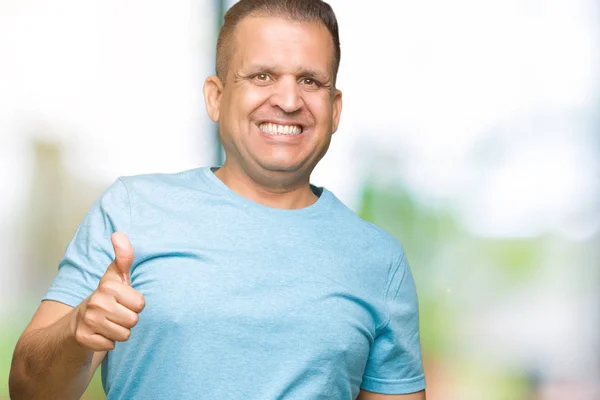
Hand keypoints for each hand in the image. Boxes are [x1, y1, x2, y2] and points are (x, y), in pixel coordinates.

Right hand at [72, 232, 144, 350]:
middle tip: (115, 314)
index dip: (134, 305)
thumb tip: (118, 234)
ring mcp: (88, 321)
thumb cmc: (105, 297)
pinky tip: (99, 334)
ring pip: (124, 335)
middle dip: (128, 320)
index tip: (122, 301)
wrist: (77, 322)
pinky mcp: (83, 338)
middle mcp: (96, 302)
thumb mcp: (115, 276)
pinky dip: (108, 343)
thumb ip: (123, 256)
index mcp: (108, 286)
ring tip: (108, 323)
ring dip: (119, 332)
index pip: (141, 304)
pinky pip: (111, 345)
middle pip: (134, 320)